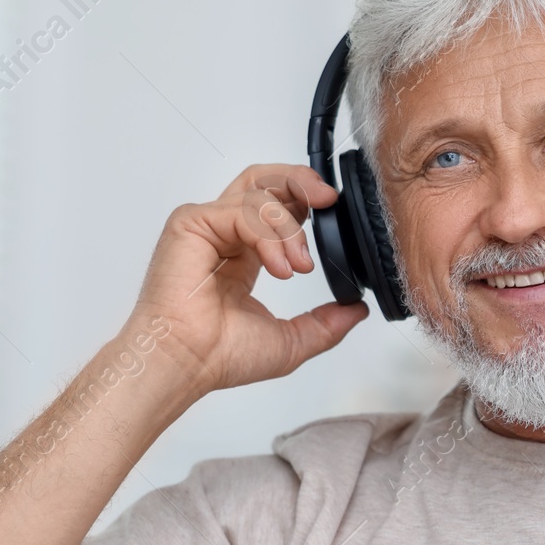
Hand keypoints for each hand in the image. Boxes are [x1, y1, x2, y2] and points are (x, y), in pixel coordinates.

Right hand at [126, 164, 368, 396]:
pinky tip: (279, 267)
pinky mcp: (191, 223)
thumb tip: (356, 310)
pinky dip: (269, 236)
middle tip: (328, 200)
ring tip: (298, 266)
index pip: (277, 206)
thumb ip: (326, 323)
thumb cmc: (219, 356)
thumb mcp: (292, 340)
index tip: (333, 210)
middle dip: (301, 183)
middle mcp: (224, 234)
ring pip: (258, 193)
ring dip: (290, 229)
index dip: (307, 201)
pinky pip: (241, 211)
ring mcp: (206, 225)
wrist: (188, 363)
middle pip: (265, 181)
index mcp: (244, 255)